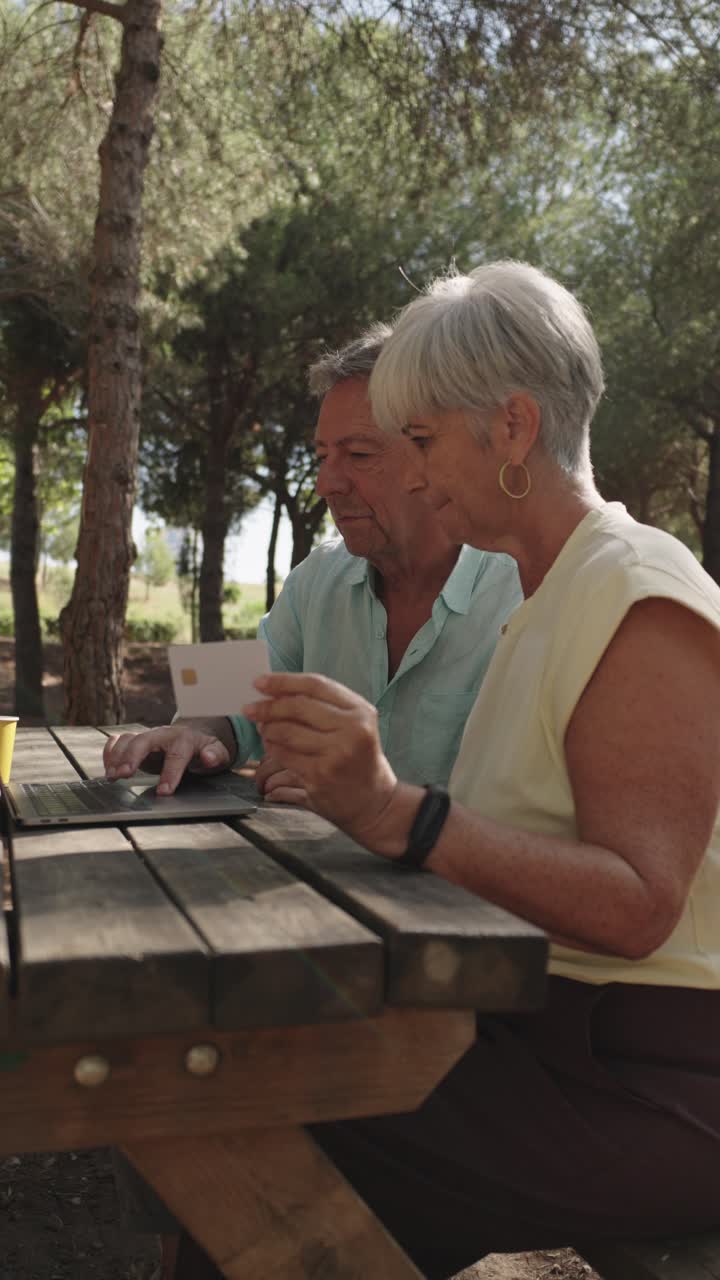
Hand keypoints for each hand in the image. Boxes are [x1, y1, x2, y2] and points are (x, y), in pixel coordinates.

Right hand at [103, 720, 232, 795]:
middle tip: (123, 774)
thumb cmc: (203, 748)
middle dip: (132, 756)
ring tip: (112, 775)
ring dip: (117, 756)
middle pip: (144, 741)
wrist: (192, 737)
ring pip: (128, 739)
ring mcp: (148, 736)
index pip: (176, 755)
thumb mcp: (216, 751)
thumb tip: (209, 757)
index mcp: (185, 739)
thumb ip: (215, 754)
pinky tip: (108, 767)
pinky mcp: (136, 741)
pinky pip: (118, 741)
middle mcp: (163, 734)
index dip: (170, 773)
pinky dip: (109, 752)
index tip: (164, 792)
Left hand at [243, 672, 397, 840]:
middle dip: (268, 706)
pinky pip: (284, 755)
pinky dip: (271, 748)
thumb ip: (324, 706)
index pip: (315, 685)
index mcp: (361, 711)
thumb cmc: (359, 759)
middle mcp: (352, 729)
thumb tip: (276, 693)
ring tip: (263, 729)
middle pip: (298, 706)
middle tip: (250, 708)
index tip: (260, 682)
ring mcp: (336, 753)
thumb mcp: (355, 725)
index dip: (283, 681)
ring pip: (286, 731)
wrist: (374, 802)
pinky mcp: (321, 775)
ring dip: (267, 728)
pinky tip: (271, 747)